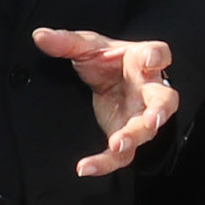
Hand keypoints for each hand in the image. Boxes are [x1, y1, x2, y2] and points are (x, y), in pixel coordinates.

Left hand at [38, 27, 180, 175]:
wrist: (111, 79)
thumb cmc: (108, 60)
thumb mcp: (87, 47)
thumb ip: (66, 42)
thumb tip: (40, 36)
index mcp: (142, 60)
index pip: (158, 54)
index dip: (155, 57)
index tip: (147, 60)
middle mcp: (149, 89)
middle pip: (164, 100)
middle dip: (160, 110)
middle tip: (154, 119)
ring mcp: (141, 115)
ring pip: (147, 131)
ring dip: (135, 138)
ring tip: (118, 145)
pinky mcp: (127, 136)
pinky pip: (122, 155)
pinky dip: (105, 163)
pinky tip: (86, 167)